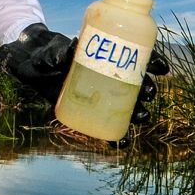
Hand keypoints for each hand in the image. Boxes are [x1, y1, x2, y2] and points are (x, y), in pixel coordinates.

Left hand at [0, 23, 171, 126]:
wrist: (33, 63)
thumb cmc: (46, 52)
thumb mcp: (51, 50)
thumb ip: (55, 54)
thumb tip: (60, 59)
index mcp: (108, 55)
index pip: (138, 56)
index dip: (154, 61)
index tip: (161, 68)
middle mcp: (108, 75)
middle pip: (136, 83)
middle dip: (147, 90)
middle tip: (148, 94)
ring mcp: (100, 93)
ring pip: (126, 104)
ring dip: (137, 112)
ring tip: (141, 117)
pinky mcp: (88, 109)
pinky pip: (106, 124)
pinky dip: (115, 135)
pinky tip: (122, 143)